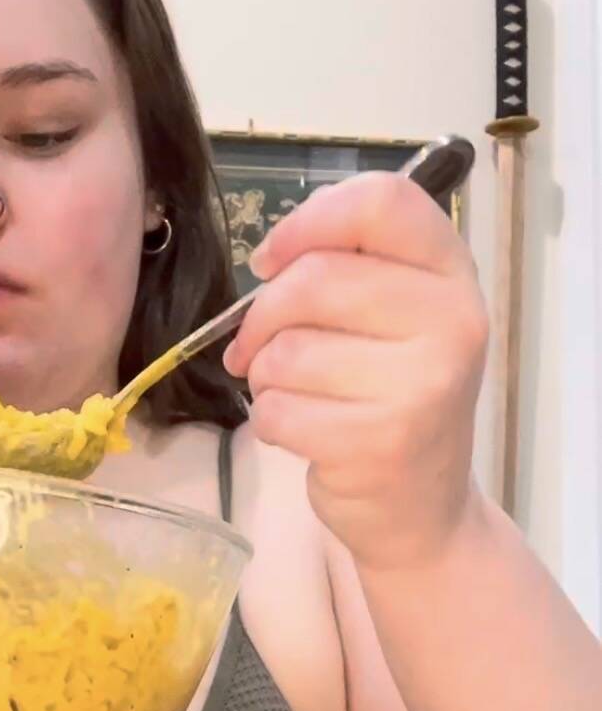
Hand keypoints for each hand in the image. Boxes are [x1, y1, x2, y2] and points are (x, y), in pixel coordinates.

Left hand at [222, 173, 488, 571]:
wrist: (422, 508)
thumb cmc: (391, 398)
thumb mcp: (394, 317)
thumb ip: (347, 267)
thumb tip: (270, 258)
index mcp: (452, 273)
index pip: (382, 202)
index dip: (308, 221)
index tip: (271, 259)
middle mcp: (451, 322)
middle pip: (313, 279)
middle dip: (262, 317)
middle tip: (257, 347)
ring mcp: (421, 386)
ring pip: (286, 350)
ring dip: (265, 375)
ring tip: (296, 394)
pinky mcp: (379, 443)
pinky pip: (278, 409)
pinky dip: (271, 421)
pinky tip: (304, 433)